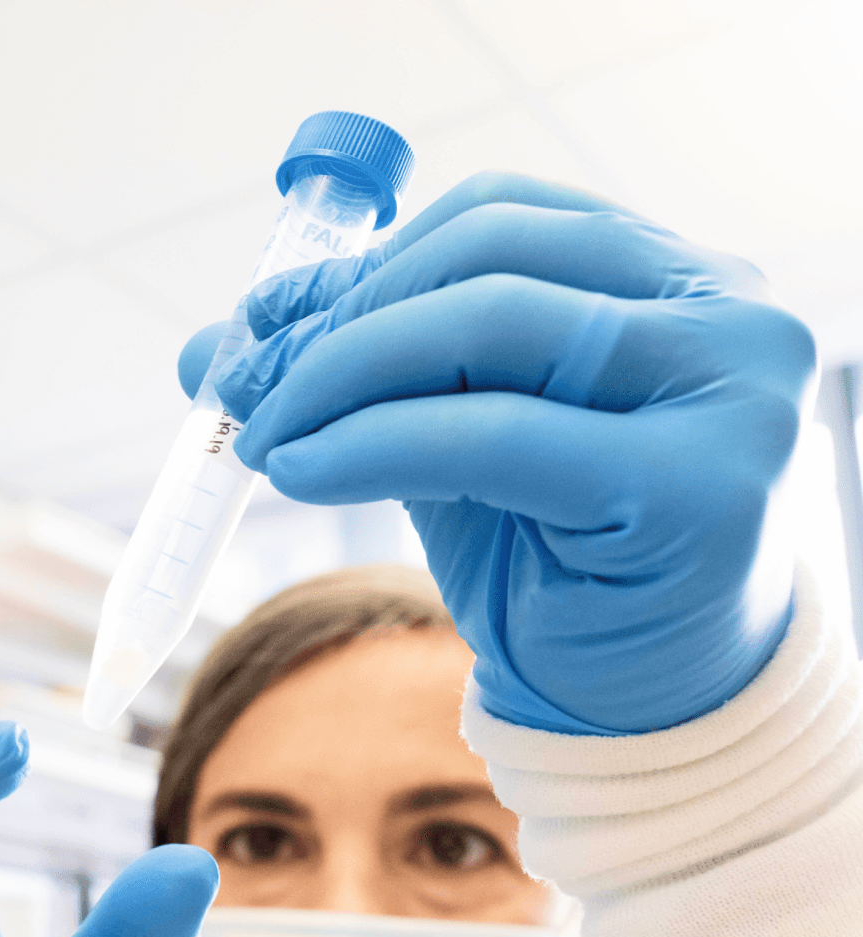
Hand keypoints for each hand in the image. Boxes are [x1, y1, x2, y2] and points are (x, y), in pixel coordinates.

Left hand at [183, 175, 816, 734]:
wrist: (642, 709)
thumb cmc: (563, 573)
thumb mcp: (454, 456)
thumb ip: (363, 385)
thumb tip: (213, 346)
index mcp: (678, 282)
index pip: (499, 222)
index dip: (364, 264)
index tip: (263, 321)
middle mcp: (727, 316)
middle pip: (488, 258)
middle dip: (341, 322)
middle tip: (246, 386)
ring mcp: (729, 393)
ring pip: (487, 324)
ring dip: (341, 375)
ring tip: (267, 436)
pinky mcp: (697, 486)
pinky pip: (491, 434)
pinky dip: (373, 443)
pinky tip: (301, 470)